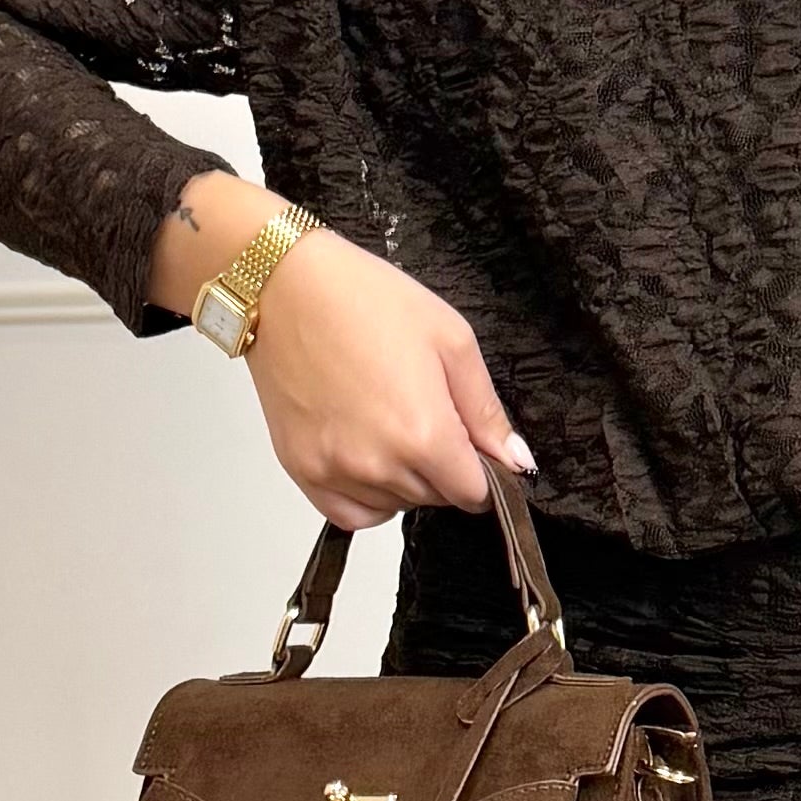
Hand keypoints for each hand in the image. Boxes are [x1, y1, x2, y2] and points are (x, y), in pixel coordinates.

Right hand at [150, 176, 532, 528]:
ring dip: (404, 479)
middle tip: (425, 412)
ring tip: (390, 421)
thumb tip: (516, 461)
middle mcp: (378, 464)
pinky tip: (368, 456)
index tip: (470, 442)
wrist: (285, 286)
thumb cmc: (363, 300)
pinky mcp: (301, 470)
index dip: (482, 470)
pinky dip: (367, 498)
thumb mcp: (450, 340)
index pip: (474, 494)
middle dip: (443, 468)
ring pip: (395, 506)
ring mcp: (335, 471)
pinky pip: (349, 514)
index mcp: (423, 434)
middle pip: (435, 500)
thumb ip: (487, 411)